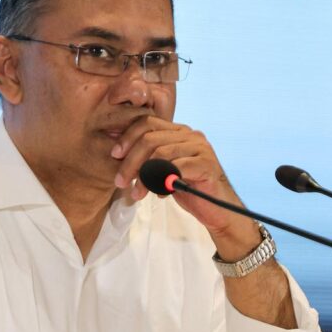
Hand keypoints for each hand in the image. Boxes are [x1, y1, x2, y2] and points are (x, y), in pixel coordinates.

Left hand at [111, 115, 241, 233]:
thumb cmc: (186, 189)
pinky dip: (161, 182)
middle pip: (149, 138)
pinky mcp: (206, 164)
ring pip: (159, 154)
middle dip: (130, 161)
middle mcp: (190, 134)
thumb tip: (117, 154)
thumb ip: (146, 158)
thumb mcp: (161, 170)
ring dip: (143, 176)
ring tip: (136, 193)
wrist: (217, 209)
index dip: (127, 137)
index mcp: (178, 131)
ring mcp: (200, 147)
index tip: (115, 155)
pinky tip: (159, 194)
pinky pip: (175, 168)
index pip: (147, 122)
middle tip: (120, 181)